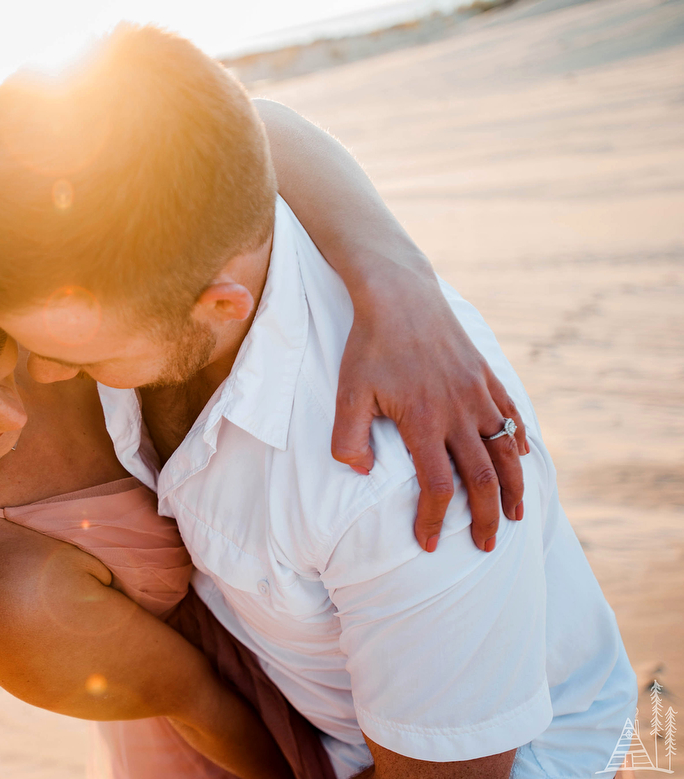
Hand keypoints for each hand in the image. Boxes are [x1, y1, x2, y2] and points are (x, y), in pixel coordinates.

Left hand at [333, 269, 528, 552]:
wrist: (399, 296)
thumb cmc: (368, 346)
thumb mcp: (348, 393)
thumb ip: (347, 439)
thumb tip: (361, 474)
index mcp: (423, 421)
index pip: (436, 485)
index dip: (434, 519)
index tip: (429, 544)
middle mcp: (458, 412)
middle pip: (481, 479)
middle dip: (484, 518)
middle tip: (485, 547)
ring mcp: (478, 394)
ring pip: (505, 452)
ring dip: (513, 489)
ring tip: (515, 516)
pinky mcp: (487, 377)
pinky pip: (511, 417)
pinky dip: (518, 444)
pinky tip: (520, 461)